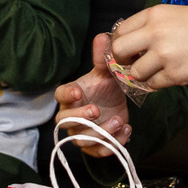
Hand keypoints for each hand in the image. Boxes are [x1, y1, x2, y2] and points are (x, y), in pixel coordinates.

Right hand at [54, 34, 130, 156]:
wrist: (116, 103)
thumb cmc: (104, 86)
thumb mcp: (105, 72)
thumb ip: (102, 58)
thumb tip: (103, 36)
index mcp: (71, 95)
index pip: (60, 95)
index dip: (67, 94)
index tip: (78, 91)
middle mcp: (71, 116)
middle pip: (65, 122)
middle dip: (80, 118)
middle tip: (96, 110)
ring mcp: (81, 132)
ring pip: (82, 139)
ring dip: (99, 133)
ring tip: (118, 121)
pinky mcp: (95, 145)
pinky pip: (98, 151)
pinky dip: (112, 144)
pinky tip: (127, 130)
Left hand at [114, 4, 187, 88]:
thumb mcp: (171, 14)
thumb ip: (148, 25)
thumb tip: (127, 42)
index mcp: (153, 15)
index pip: (120, 31)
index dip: (119, 42)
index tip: (127, 49)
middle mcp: (155, 33)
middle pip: (119, 51)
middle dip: (123, 59)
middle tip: (134, 61)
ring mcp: (164, 55)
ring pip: (135, 72)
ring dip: (143, 73)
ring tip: (156, 69)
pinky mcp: (174, 74)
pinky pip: (152, 84)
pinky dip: (157, 82)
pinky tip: (169, 74)